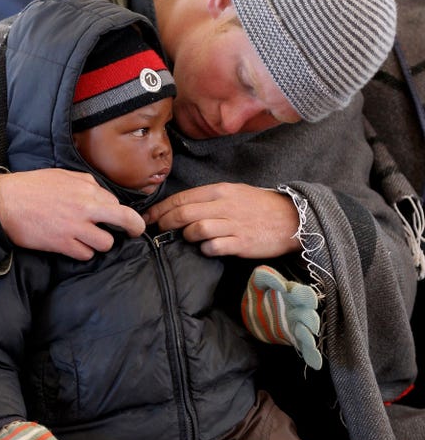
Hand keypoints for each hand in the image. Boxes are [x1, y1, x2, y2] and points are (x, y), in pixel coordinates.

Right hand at [0, 169, 145, 259]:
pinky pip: (86, 254)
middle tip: (135, 232)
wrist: (4, 203)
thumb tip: (103, 196)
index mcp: (87, 188)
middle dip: (134, 227)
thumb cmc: (32, 187)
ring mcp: (76, 227)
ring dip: (100, 242)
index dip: (117, 211)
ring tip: (88, 238)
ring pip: (106, 243)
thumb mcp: (63, 176)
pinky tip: (73, 244)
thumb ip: (87, 184)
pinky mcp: (64, 244)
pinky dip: (82, 251)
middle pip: (125, 220)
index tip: (117, 217)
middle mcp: (86, 207)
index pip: (117, 203)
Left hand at [143, 183, 299, 257]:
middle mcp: (224, 205)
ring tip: (188, 239)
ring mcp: (233, 225)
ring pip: (196, 229)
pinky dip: (206, 249)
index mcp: (220, 190)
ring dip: (186, 236)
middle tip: (158, 231)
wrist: (292, 219)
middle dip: (165, 223)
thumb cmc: (260, 207)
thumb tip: (181, 207)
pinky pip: (213, 247)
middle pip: (183, 213)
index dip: (160, 209)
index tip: (148, 218)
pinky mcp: (241, 243)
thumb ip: (209, 199)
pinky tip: (208, 249)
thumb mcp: (235, 193)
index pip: (181, 198)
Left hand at [242, 265, 321, 369]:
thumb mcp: (257, 281)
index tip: (309, 299)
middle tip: (312, 324)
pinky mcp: (293, 338)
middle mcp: (297, 309)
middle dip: (310, 319)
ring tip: (311, 342)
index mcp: (291, 293)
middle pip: (307, 314)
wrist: (251, 310)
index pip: (301, 293)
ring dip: (310, 337)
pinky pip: (304, 346)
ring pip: (307, 332)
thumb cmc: (257, 292)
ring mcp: (296, 325)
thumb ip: (266, 277)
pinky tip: (316, 363)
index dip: (305, 296)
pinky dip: (311, 354)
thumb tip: (281, 284)